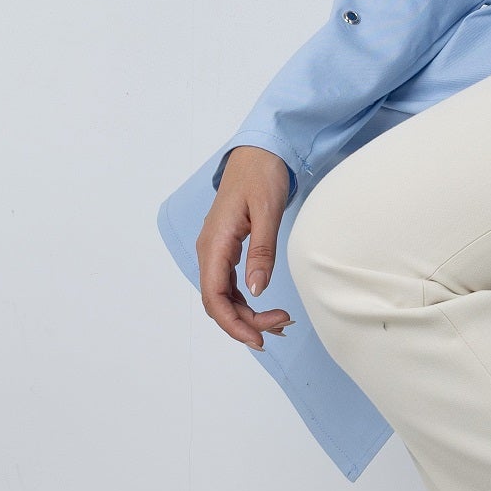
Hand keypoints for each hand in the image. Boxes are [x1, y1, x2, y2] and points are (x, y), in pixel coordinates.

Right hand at [196, 146, 293, 346]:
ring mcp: (216, 251)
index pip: (214, 297)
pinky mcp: (226, 249)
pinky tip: (265, 308)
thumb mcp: (267, 212)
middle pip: (218, 302)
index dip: (233, 323)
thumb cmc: (261, 176)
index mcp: (215, 244)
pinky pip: (230, 284)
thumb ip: (261, 252)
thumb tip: (256, 291)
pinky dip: (246, 301)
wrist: (259, 152)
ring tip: (279, 323)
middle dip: (245, 322)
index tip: (259, 338)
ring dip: (246, 314)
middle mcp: (209, 251)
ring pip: (224, 296)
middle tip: (280, 328)